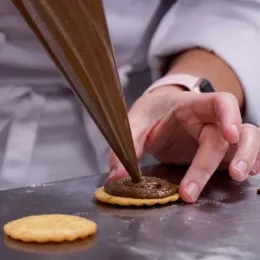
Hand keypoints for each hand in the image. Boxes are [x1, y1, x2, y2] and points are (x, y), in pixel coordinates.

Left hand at [108, 86, 259, 201]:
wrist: (157, 112)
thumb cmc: (150, 114)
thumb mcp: (134, 125)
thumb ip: (127, 148)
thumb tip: (116, 178)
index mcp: (188, 106)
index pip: (218, 102)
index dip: (229, 115)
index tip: (230, 135)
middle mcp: (208, 119)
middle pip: (227, 133)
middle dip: (227, 156)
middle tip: (230, 176)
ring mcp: (216, 134)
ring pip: (247, 138)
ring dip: (248, 156)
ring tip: (239, 176)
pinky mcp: (218, 149)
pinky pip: (239, 151)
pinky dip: (248, 160)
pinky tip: (246, 172)